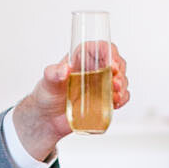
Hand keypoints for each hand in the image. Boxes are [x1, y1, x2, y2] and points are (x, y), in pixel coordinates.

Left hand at [12, 42, 131, 160]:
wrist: (47, 119)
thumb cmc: (46, 95)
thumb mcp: (47, 81)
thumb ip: (53, 73)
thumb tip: (64, 69)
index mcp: (82, 59)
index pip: (101, 48)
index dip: (110, 53)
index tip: (112, 64)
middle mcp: (94, 70)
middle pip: (116, 63)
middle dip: (120, 72)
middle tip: (115, 82)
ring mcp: (101, 85)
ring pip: (121, 80)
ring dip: (122, 87)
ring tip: (114, 95)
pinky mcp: (104, 101)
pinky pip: (120, 97)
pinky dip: (122, 100)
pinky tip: (115, 103)